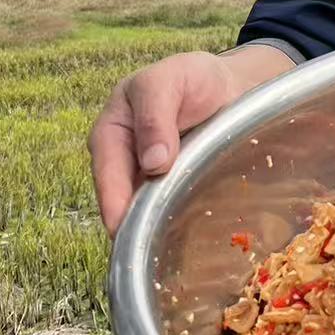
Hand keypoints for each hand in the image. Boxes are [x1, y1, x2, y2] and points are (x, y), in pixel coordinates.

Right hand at [88, 45, 291, 236]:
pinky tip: (187, 243)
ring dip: (154, 229)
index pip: (106, 171)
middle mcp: (124, 159)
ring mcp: (147, 177)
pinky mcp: (172, 189)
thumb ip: (156, 113)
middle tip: (146, 255)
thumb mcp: (169, 80)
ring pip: (144, 210)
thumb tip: (151, 163)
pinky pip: (168, 211)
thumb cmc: (192, 78)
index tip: (122, 229)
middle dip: (132, 225)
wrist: (228, 85)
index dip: (113, 201)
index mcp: (112, 130)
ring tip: (166, 256)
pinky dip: (174, 226)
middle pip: (121, 198)